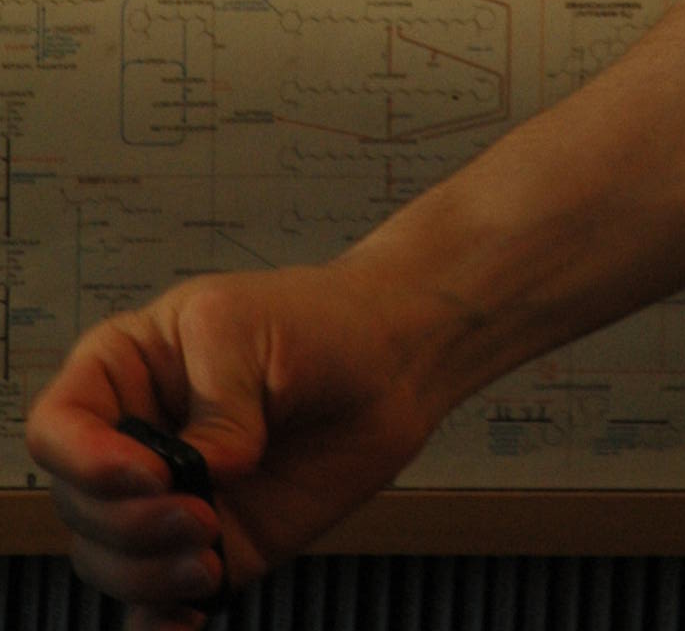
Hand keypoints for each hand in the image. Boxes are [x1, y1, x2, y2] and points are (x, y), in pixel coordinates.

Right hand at [24, 257, 450, 627]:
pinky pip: (155, 604)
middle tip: (201, 518)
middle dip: (131, 526)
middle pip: (77, 508)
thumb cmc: (314, 322)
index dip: (85, 462)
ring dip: (149, 575)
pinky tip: (190, 618)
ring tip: (211, 558)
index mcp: (122, 372)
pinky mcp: (210, 547)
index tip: (151, 472)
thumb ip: (218, 403)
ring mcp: (167, 501)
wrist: (389, 365)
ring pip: (109, 562)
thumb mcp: (249, 329)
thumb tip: (207, 474)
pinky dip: (159, 623)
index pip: (56, 428)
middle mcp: (132, 443)